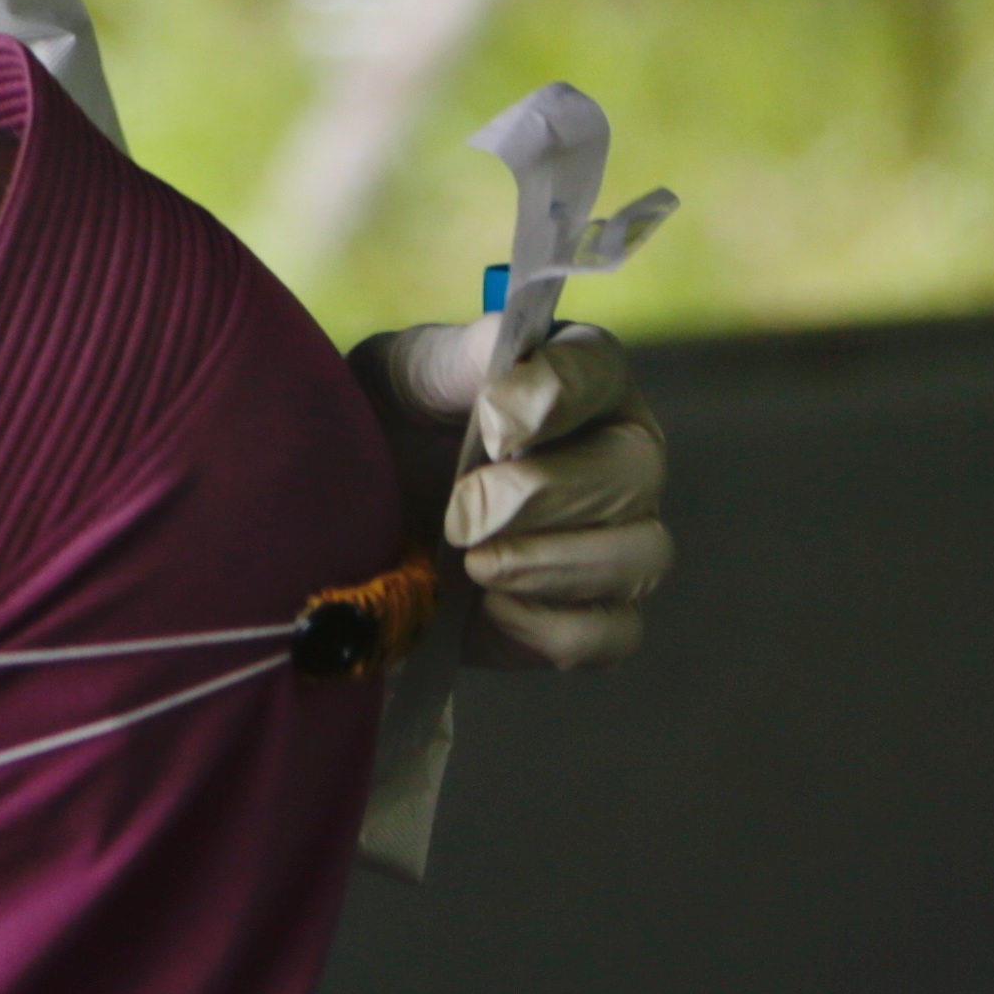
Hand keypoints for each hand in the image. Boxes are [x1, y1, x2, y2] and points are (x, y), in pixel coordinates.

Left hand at [347, 319, 670, 668]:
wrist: (353, 516)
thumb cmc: (393, 426)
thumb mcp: (407, 377)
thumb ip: (462, 358)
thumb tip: (510, 359)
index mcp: (581, 380)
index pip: (598, 370)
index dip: (551, 398)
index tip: (489, 426)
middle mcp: (621, 456)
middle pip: (635, 473)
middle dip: (540, 496)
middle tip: (460, 513)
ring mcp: (621, 540)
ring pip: (640, 558)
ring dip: (547, 564)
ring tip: (470, 562)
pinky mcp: (597, 616)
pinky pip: (610, 636)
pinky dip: (546, 627)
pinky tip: (487, 607)